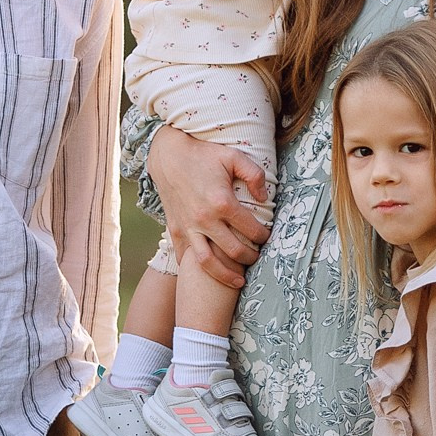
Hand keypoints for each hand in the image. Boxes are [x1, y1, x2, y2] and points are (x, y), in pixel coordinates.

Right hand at [148, 124, 270, 289]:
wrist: (168, 155)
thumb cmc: (203, 154)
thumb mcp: (234, 156)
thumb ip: (254, 175)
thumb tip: (265, 198)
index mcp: (222, 203)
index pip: (250, 230)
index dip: (263, 236)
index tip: (267, 237)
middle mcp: (204, 219)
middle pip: (233, 251)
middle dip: (250, 258)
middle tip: (257, 257)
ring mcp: (188, 226)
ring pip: (207, 263)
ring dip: (225, 275)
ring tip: (238, 281)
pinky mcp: (175, 228)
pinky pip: (185, 256)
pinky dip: (196, 268)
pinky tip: (208, 274)